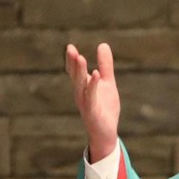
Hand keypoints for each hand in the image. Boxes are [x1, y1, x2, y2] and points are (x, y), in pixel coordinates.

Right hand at [65, 42, 120, 162]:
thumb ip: (105, 65)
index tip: (70, 47)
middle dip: (72, 63)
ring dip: (79, 72)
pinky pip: (90, 97)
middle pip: (75, 76)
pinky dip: (92, 85)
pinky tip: (95, 74)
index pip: (74, 71)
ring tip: (80, 57)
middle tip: (71, 49)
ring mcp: (85, 103)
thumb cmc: (105, 108)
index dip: (71, 60)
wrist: (107, 133)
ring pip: (80, 85)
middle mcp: (80, 94)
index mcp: (83, 87)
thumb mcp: (107, 83)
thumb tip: (102, 44)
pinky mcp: (92, 112)